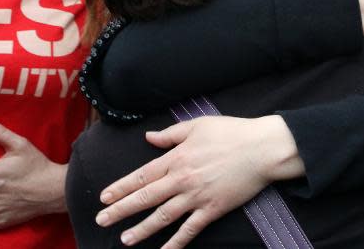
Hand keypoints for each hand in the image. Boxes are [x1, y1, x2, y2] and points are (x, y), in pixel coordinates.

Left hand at [96, 116, 303, 247]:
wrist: (261, 149)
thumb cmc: (230, 133)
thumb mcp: (196, 126)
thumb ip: (170, 134)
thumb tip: (149, 137)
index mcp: (176, 158)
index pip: (141, 176)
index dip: (121, 187)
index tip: (104, 197)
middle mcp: (182, 180)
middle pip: (146, 198)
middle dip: (121, 210)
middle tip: (101, 220)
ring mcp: (197, 197)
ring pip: (163, 217)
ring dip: (142, 229)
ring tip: (125, 239)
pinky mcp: (212, 209)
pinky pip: (190, 230)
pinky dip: (176, 243)